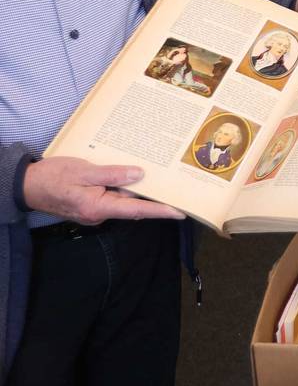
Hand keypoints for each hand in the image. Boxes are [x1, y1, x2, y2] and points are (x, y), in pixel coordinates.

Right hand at [23, 157, 184, 223]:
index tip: (180, 212)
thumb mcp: (84, 171)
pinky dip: (125, 188)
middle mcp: (99, 214)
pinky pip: (113, 197)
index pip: (136, 210)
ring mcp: (96, 210)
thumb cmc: (54, 177)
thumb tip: (139, 175)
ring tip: (161, 179)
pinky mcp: (92, 204)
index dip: (160, 212)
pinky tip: (133, 176)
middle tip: (178, 190)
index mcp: (99, 207)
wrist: (28, 185)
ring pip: (123, 201)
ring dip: (140, 191)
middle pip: (133, 206)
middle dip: (155, 200)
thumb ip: (112, 174)